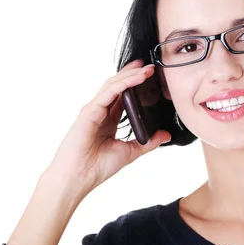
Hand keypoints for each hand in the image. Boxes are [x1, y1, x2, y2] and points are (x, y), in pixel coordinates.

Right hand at [46, 59, 170, 195]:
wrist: (78, 179)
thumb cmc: (97, 167)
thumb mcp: (130, 152)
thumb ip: (147, 142)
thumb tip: (165, 135)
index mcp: (108, 120)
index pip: (123, 96)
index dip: (135, 84)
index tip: (150, 75)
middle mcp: (100, 112)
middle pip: (117, 86)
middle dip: (133, 73)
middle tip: (150, 65)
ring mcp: (93, 110)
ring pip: (113, 85)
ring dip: (131, 75)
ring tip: (147, 68)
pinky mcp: (89, 111)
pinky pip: (108, 93)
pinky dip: (123, 83)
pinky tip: (137, 77)